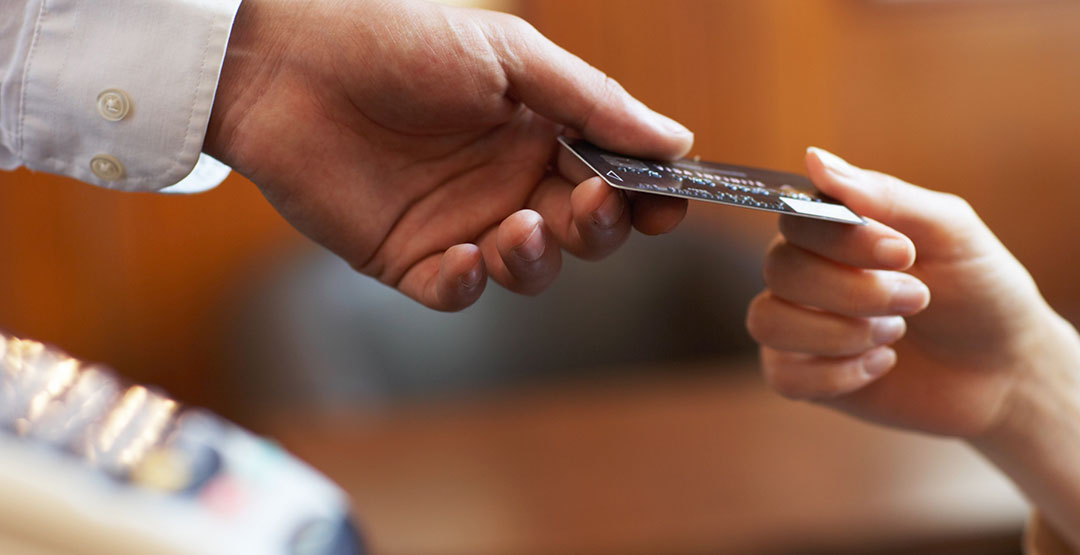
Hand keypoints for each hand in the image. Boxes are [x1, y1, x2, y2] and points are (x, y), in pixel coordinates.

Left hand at [205, 0, 692, 310]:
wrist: (287, 64)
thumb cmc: (400, 41)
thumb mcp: (508, 56)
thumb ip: (591, 101)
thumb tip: (679, 139)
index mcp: (542, 131)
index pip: (616, 176)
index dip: (649, 195)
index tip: (669, 202)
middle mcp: (510, 182)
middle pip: (583, 230)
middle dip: (601, 226)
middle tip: (592, 203)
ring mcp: (461, 223)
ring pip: (528, 269)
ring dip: (538, 258)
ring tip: (516, 227)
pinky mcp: (408, 259)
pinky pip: (455, 292)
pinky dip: (468, 285)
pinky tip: (464, 257)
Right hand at [747, 147, 1059, 436]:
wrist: (1007, 368)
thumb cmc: (981, 289)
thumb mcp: (949, 230)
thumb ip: (884, 195)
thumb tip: (814, 158)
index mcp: (836, 228)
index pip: (795, 218)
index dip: (840, 239)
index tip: (904, 252)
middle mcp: (809, 272)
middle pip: (779, 268)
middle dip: (853, 290)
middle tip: (917, 299)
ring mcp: (803, 326)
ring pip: (766, 320)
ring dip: (838, 332)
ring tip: (896, 335)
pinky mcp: (807, 377)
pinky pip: (781, 375)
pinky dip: (835, 374)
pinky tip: (882, 366)